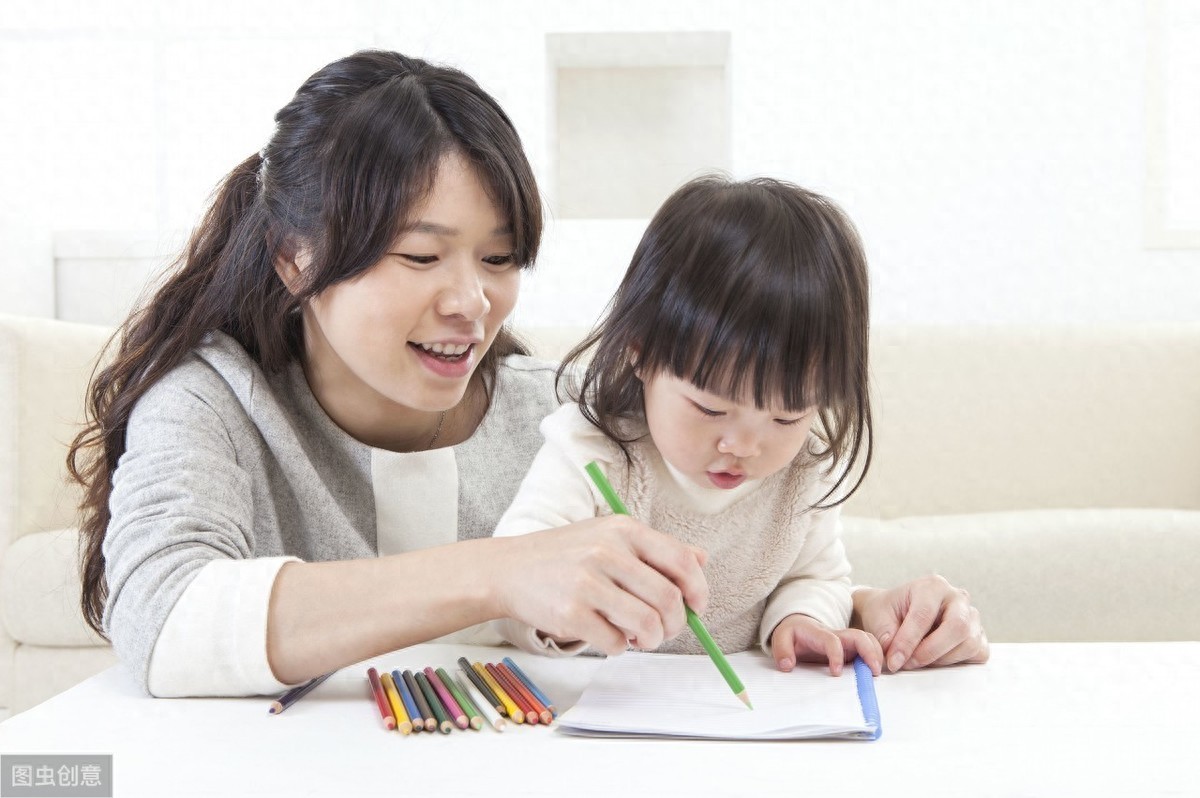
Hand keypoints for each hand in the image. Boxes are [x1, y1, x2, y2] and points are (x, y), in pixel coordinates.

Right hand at [492, 515, 707, 655]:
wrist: (509, 568)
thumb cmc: (566, 555)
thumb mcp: (609, 536)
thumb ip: (655, 549)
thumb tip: (701, 560)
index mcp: (623, 530)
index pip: (682, 561)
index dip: (699, 590)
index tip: (697, 607)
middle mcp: (607, 552)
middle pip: (668, 599)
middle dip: (675, 624)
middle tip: (665, 630)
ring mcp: (587, 583)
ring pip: (647, 624)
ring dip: (651, 639)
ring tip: (641, 637)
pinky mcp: (571, 613)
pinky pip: (616, 642)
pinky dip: (620, 646)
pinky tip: (609, 635)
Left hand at [770, 614, 882, 675]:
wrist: (799, 626)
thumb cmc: (792, 634)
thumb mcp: (781, 638)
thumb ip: (782, 650)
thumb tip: (787, 665)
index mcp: (818, 632)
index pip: (831, 640)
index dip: (836, 655)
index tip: (836, 673)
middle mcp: (836, 635)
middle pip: (858, 635)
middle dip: (869, 650)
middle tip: (874, 671)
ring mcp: (846, 642)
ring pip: (867, 640)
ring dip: (876, 654)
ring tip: (878, 673)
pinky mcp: (851, 650)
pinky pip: (868, 649)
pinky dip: (876, 658)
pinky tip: (876, 673)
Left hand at [852, 575, 989, 671]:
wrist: (897, 612)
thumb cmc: (888, 612)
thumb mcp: (878, 617)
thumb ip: (884, 634)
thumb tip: (894, 654)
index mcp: (932, 586)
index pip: (924, 615)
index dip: (908, 641)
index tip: (894, 661)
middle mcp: (957, 597)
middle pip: (957, 627)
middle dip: (930, 651)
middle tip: (908, 664)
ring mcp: (972, 616)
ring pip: (969, 644)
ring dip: (941, 660)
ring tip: (918, 660)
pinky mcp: (979, 635)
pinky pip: (978, 653)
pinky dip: (956, 662)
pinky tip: (935, 659)